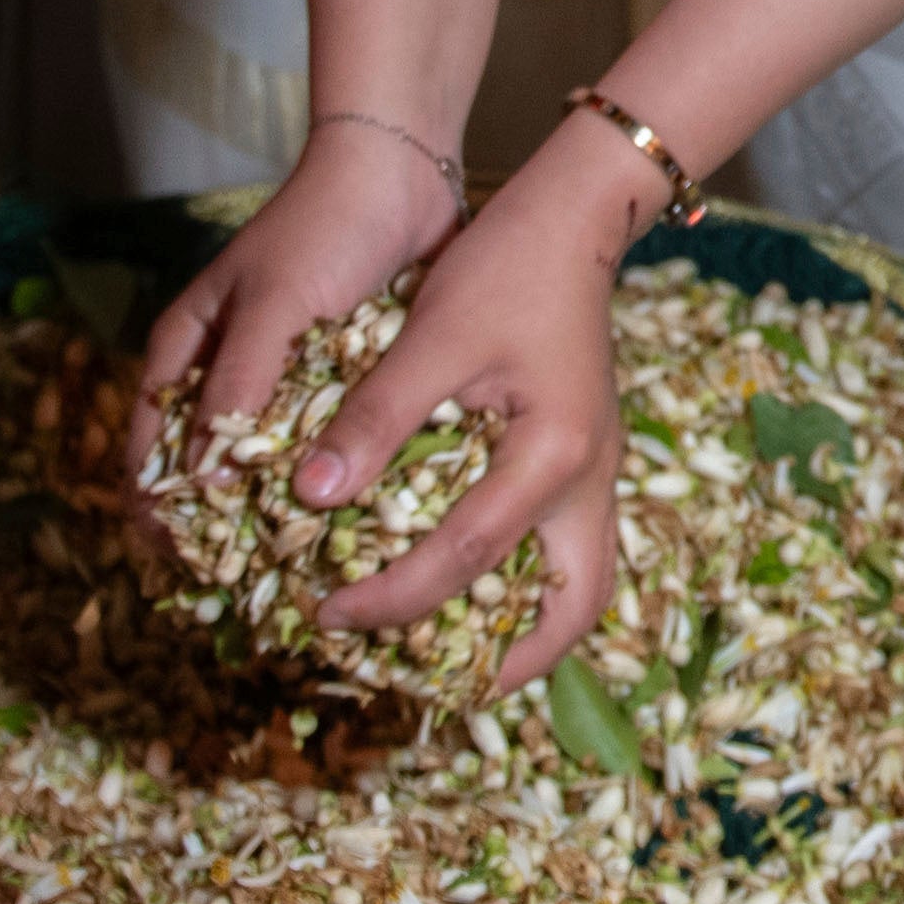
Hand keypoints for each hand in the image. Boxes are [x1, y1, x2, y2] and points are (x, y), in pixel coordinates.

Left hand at [182, 120, 658, 691]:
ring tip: (455, 659)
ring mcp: (596, 471)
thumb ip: (372, 421)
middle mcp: (589, 477)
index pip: (468, 556)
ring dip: (527, 633)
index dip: (394, 598)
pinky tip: (469, 587)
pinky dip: (525, 584)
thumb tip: (307, 498)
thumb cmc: (501, 267)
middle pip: (572, 610)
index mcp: (553, 453)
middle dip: (505, 664)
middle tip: (429, 688)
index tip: (327, 615)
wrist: (571, 215)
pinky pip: (566, 549)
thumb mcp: (426, 337)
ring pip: (581, 586)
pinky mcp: (584, 457)